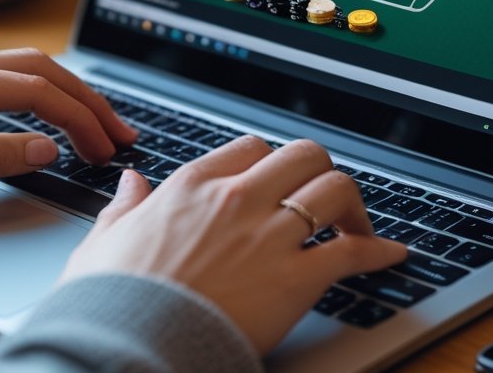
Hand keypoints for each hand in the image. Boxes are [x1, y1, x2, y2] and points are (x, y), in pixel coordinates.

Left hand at [0, 49, 136, 202]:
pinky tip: (48, 113)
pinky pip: (6, 78)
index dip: (80, 118)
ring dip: (67, 93)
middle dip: (88, 99)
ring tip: (97, 123)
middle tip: (120, 133)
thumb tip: (44, 149)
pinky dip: (40, 93)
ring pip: (26, 70)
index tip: (106, 148)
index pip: (39, 90)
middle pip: (42, 69)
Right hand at [59, 136, 406, 353]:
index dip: (269, 163)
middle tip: (323, 197)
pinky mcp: (295, 278)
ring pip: (335, 188)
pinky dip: (378, 252)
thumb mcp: (102, 243)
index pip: (249, 148)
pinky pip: (353, 252)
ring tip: (356, 225)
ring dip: (353, 205)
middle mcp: (236, 199)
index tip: (276, 182)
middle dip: (319, 171)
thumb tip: (131, 184)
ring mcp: (269, 235)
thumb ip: (123, 208)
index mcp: (191, 186)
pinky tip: (390, 256)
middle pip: (303, 154)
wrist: (131, 345)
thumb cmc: (112, 301)